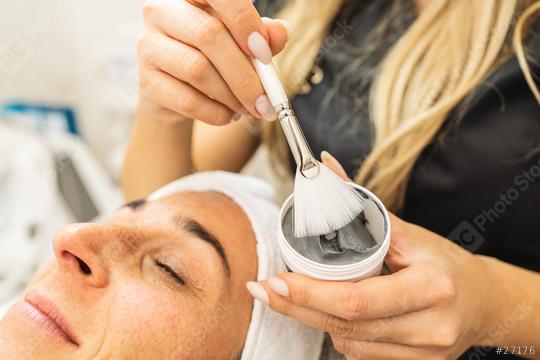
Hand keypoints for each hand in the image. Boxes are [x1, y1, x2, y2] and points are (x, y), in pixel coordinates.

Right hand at [138, 0, 288, 124]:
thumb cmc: (213, 58)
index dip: (244, 21)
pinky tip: (229, 115)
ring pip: (198, 70)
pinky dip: (216, 113)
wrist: (176, 92)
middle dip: (245, 74)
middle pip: (208, 36)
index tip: (265, 54)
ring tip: (249, 108)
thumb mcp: (241, 42)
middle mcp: (161, 12)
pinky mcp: (147, 82)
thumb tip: (280, 33)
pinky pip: (187, 100)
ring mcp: (148, 46)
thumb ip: (262, 35)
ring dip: (232, 96)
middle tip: (266, 100)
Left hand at [247, 152, 498, 358]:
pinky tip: (329, 314)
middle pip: (346, 326)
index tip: (276, 281)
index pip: (358, 299)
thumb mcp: (409, 232)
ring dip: (315, 320)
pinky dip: (339, 333)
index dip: (310, 293)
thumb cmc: (445, 263)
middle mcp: (429, 326)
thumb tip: (326, 170)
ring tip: (291, 297)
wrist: (485, 302)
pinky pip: (362, 354)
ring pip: (350, 344)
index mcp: (431, 287)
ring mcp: (424, 353)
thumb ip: (363, 206)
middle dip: (297, 308)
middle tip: (263, 291)